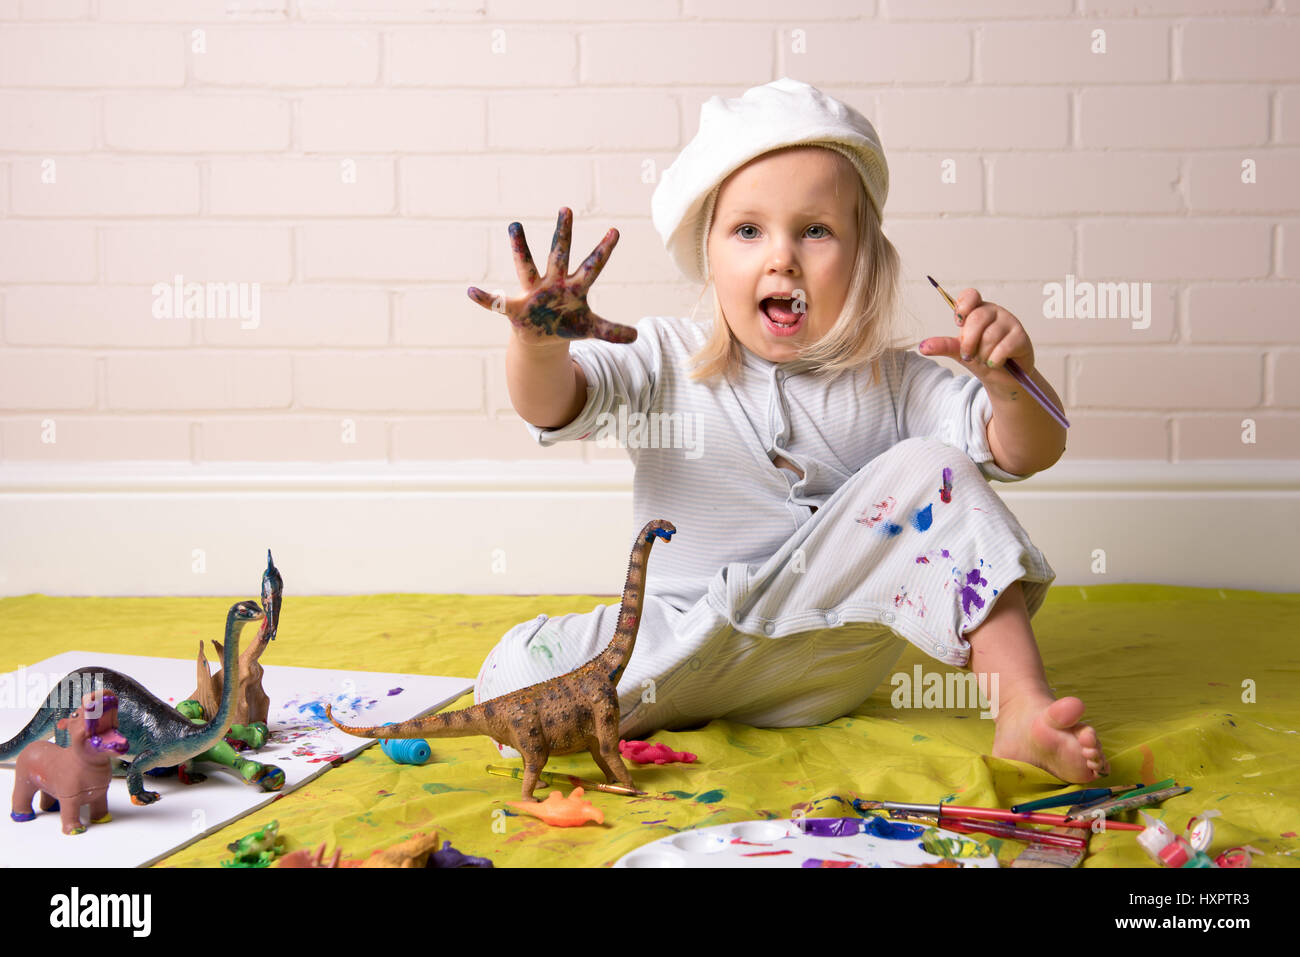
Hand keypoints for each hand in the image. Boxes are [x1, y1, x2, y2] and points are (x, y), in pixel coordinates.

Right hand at [467, 206, 636, 345]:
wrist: (542, 337)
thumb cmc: (567, 324)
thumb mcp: (591, 328)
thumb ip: (612, 330)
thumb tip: (637, 337)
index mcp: (574, 287)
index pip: (592, 266)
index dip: (604, 251)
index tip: (615, 230)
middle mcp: (553, 282)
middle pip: (559, 255)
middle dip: (562, 233)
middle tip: (567, 208)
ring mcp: (533, 292)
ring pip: (526, 266)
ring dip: (520, 248)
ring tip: (515, 226)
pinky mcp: (516, 308)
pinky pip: (498, 303)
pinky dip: (486, 299)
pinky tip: (472, 291)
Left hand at [918, 288, 1034, 384]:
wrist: (1002, 378)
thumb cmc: (981, 358)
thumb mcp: (959, 352)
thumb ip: (944, 346)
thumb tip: (923, 347)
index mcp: (977, 310)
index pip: (970, 295)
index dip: (962, 306)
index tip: (958, 323)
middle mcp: (994, 312)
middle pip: (977, 319)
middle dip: (968, 342)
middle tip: (968, 356)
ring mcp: (1010, 322)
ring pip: (990, 336)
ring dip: (983, 355)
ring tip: (985, 360)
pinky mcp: (1022, 337)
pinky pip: (1004, 347)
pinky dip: (995, 360)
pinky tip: (996, 363)